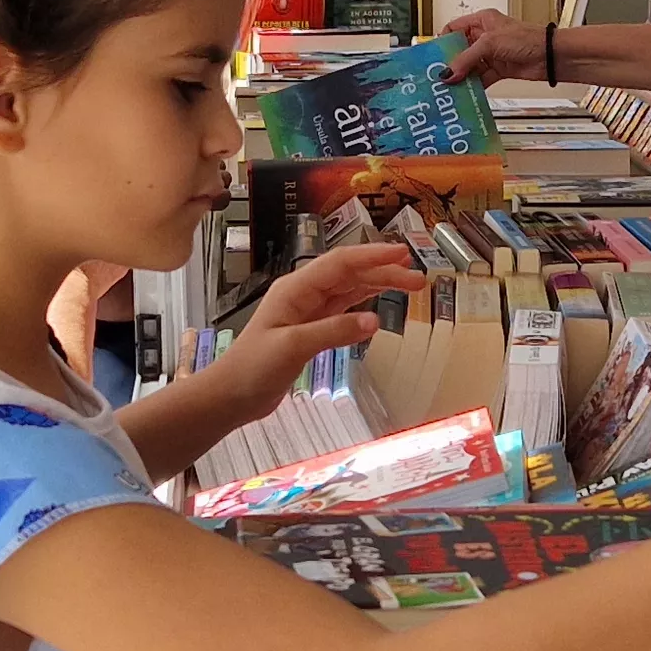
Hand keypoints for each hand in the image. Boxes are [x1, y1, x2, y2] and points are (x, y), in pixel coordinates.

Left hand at [220, 244, 419, 418]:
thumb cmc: (254, 368)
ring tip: (410, 286)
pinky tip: (380, 305)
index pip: (341, 264)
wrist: (231, 395)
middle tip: (418, 278)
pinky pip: (342, 309)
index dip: (373, 257)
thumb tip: (374, 320)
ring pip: (349, 290)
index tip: (403, 255)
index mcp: (296, 288)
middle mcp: (303, 294)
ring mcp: (307, 311)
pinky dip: (363, 305)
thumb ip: (334, 331)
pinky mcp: (310, 330)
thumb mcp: (294, 347)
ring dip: (377, 286)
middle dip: (383, 272)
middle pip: (349, 274)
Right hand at [439, 12, 544, 82]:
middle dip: (449, 63)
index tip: (432, 56)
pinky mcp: (499, 69)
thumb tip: (447, 73)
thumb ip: (466, 59)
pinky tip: (464, 93)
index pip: (454, 28)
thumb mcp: (490, 44)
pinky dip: (473, 86)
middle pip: (459, 50)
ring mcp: (492, 54)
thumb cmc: (526, 39)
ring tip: (447, 88)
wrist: (550, 56)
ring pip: (469, 66)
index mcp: (481, 21)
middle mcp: (485, 36)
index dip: (442, 41)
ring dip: (460, 77)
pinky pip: (480, 78)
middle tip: (436, 76)